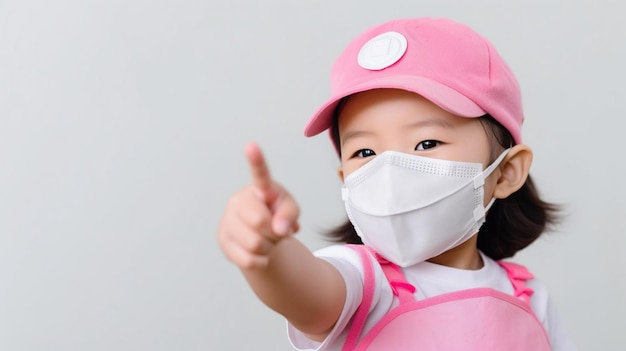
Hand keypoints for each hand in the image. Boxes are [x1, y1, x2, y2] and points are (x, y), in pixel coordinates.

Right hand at [218, 142, 299, 268]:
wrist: (260, 236)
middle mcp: (238, 200)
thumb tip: (279, 229)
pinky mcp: (223, 241)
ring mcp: (228, 221)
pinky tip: (260, 253)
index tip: (251, 146)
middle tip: (274, 230)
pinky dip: (261, 260)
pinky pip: (249, 259)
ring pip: (254, 244)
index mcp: (259, 188)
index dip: (256, 161)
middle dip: (273, 232)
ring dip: (268, 247)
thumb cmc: (276, 215)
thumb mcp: (290, 210)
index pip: (259, 174)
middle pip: (260, 222)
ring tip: (266, 240)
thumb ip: (290, 214)